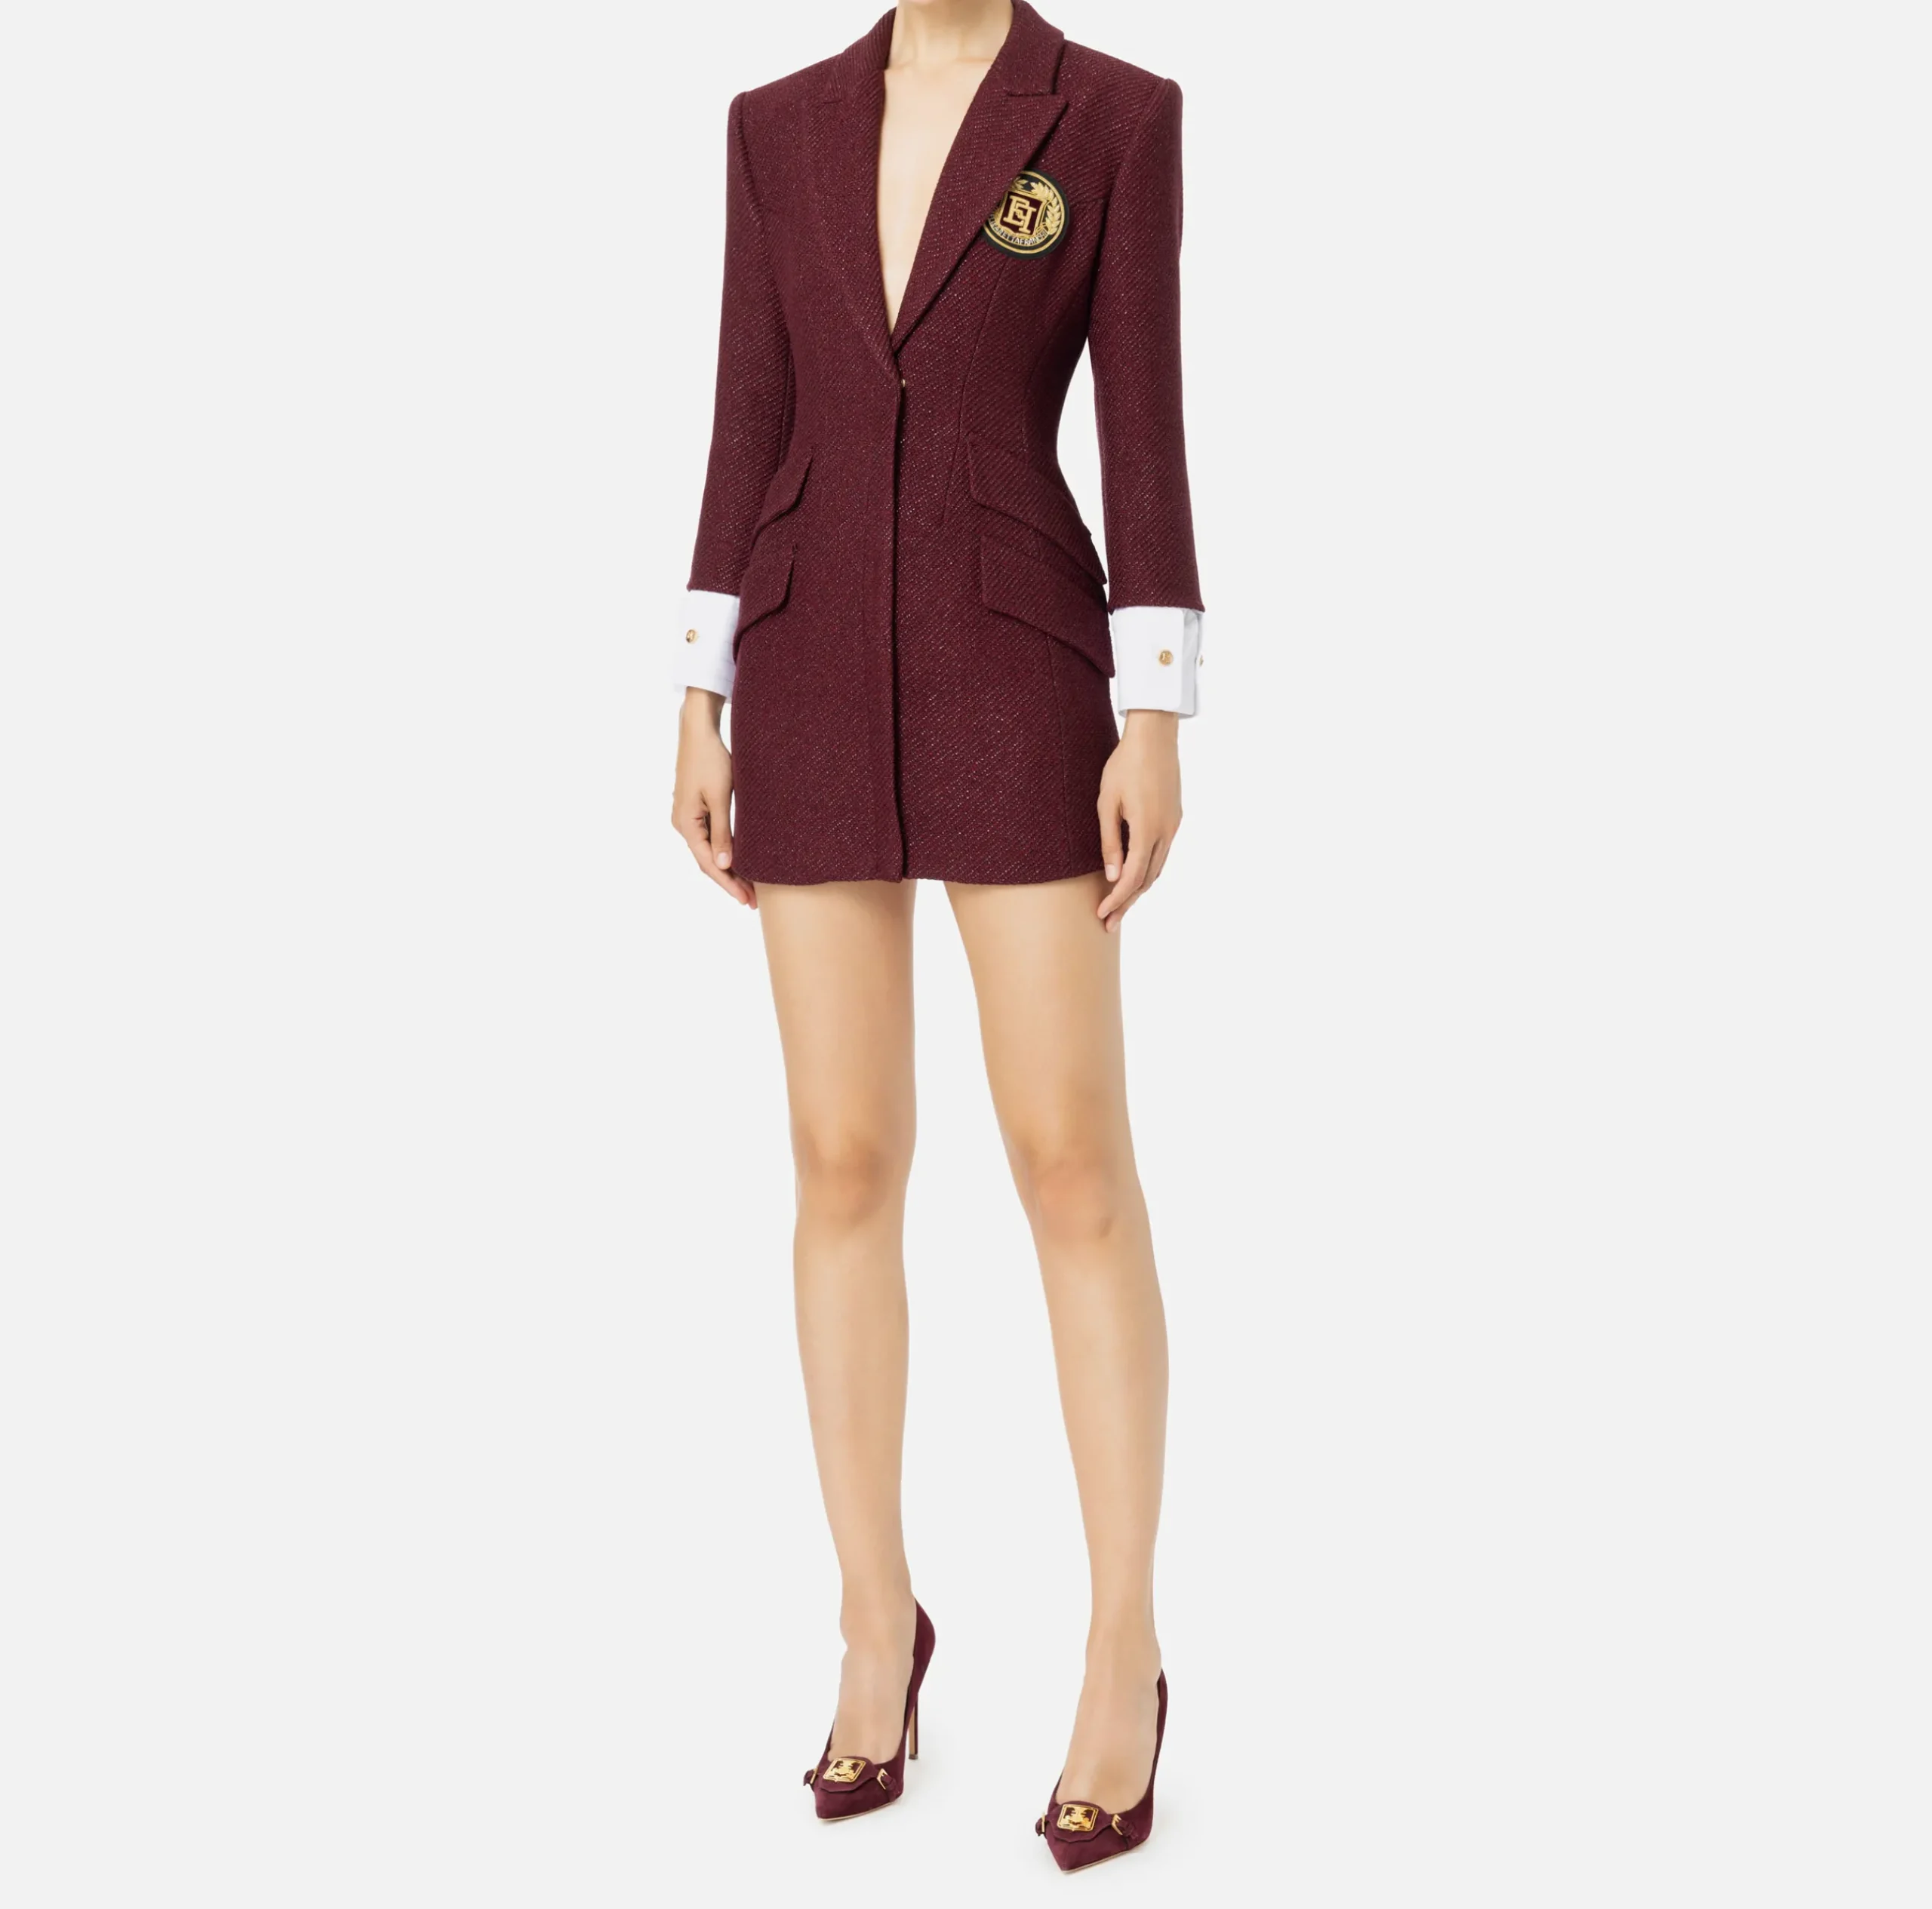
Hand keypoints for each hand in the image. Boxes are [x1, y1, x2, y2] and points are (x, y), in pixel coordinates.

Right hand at [671, 689, 754, 906]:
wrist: (698, 732)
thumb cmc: (711, 760)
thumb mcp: (720, 797)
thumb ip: (722, 832)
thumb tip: (724, 864)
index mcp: (686, 824)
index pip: (709, 864)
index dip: (728, 884)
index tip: (746, 900)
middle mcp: (683, 824)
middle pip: (707, 862)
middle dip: (729, 881)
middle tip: (752, 900)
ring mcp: (687, 817)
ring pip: (708, 851)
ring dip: (728, 868)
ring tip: (749, 886)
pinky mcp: (695, 809)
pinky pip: (709, 838)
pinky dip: (724, 852)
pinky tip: (738, 860)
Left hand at [1097, 710, 1180, 931]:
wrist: (1154, 737)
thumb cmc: (1124, 766)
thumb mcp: (1107, 803)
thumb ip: (1110, 842)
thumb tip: (1112, 877)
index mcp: (1147, 830)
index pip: (1132, 878)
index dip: (1116, 900)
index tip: (1101, 914)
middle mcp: (1165, 832)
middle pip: (1147, 880)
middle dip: (1127, 903)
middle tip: (1109, 923)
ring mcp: (1173, 825)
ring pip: (1157, 869)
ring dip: (1139, 889)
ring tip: (1120, 906)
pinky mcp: (1175, 818)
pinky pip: (1162, 853)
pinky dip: (1148, 870)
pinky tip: (1135, 876)